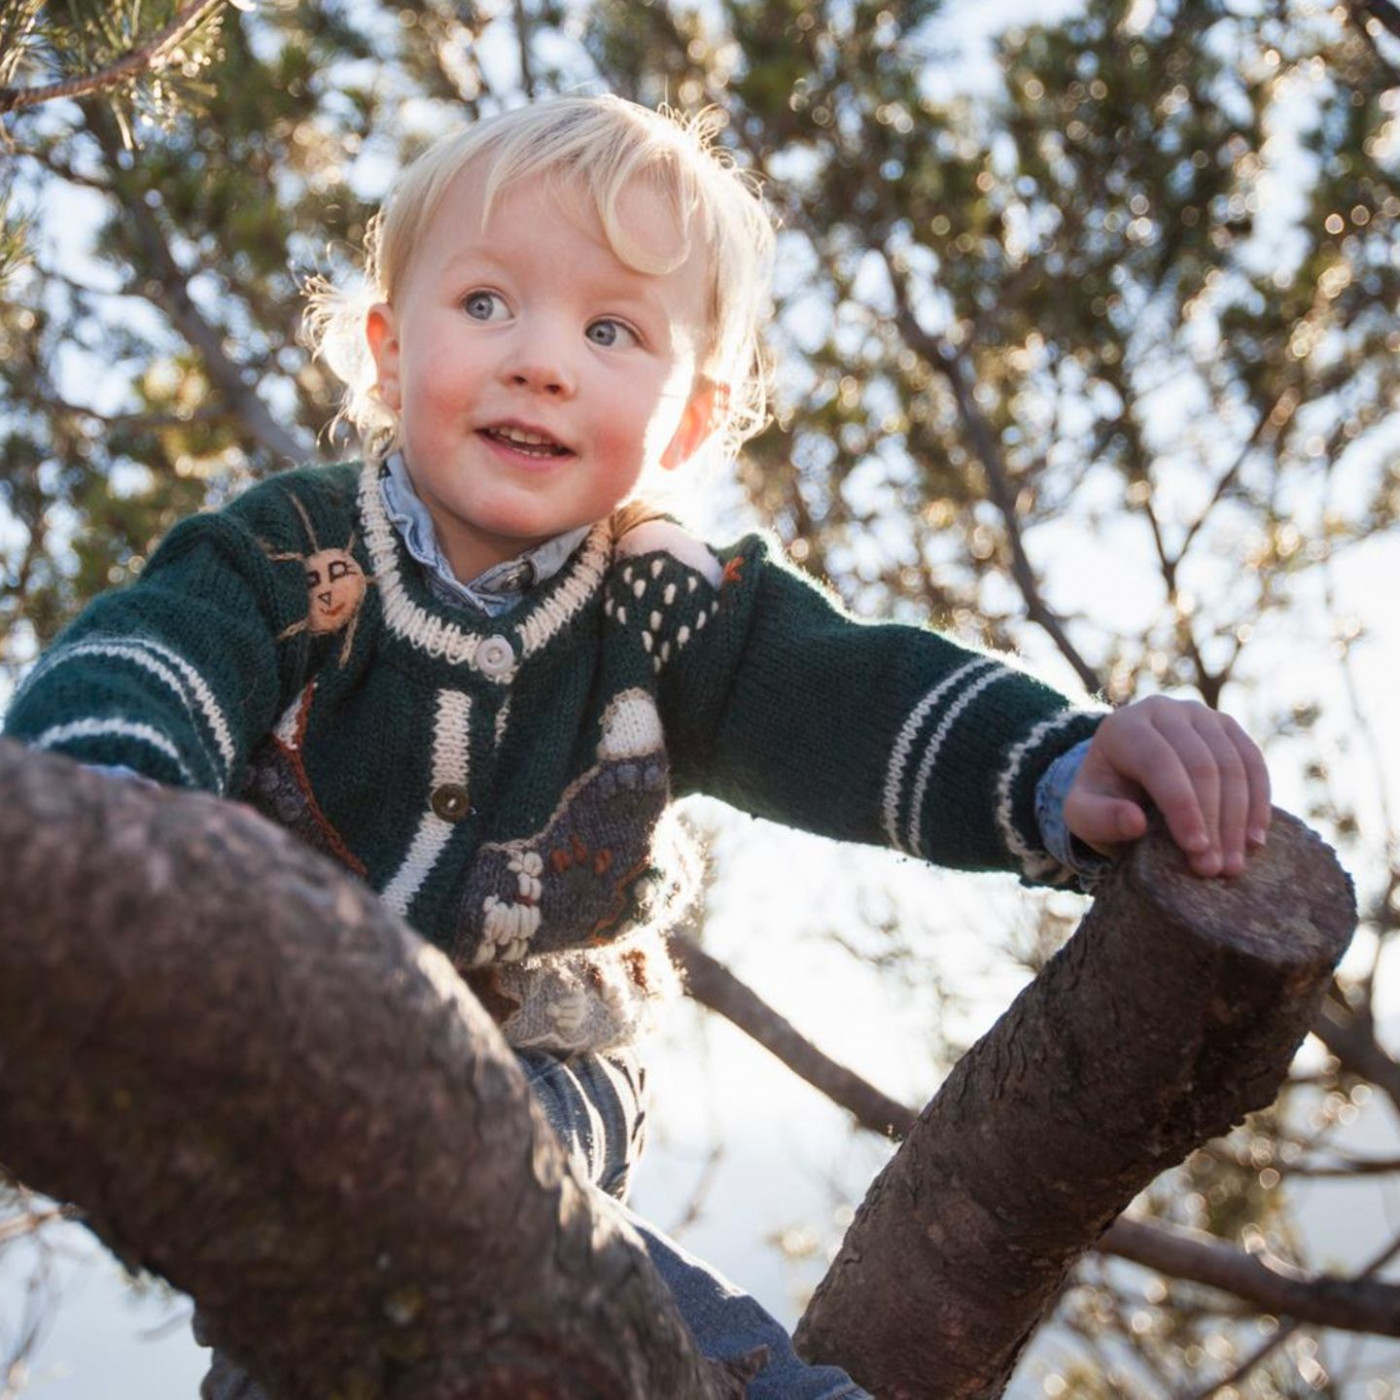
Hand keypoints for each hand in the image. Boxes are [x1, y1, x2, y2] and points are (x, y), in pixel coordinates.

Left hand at [1063, 696, 1270, 877]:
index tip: (1195, 849)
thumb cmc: (1103, 800)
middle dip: (1213, 820)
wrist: (1123, 780)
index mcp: (1124, 727)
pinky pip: (1253, 762)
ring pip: (1233, 764)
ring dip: (1239, 819)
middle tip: (1215, 868)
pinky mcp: (1227, 728)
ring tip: (1232, 865)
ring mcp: (1200, 715)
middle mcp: (1164, 711)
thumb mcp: (1083, 814)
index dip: (1182, 806)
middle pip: (1201, 764)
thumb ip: (1099, 819)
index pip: (1159, 761)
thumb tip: (1134, 823)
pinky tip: (1254, 841)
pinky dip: (1258, 802)